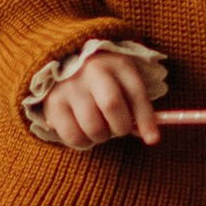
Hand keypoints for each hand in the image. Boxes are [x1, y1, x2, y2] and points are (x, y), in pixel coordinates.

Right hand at [37, 50, 162, 149]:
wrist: (65, 65)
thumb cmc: (105, 82)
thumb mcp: (125, 84)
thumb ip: (138, 107)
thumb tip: (150, 138)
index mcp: (117, 64)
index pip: (136, 93)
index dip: (146, 119)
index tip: (152, 139)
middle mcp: (91, 71)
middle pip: (112, 106)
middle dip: (120, 127)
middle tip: (117, 127)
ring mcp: (70, 86)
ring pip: (93, 128)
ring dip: (101, 137)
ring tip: (99, 127)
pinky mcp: (53, 104)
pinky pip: (73, 137)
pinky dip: (83, 142)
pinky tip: (83, 131)